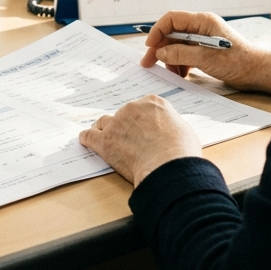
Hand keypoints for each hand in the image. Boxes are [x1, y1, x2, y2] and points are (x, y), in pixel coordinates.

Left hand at [79, 96, 200, 185]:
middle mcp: (132, 108)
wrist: (169, 166)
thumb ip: (169, 126)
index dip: (140, 121)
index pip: (141, 108)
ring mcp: (117, 123)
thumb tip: (166, 133)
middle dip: (125, 127)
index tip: (141, 130)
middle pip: (122, 115)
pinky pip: (89, 135)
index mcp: (153, 103)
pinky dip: (87, 139)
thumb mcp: (183, 130)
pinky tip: (87, 141)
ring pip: (104, 123)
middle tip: (129, 142)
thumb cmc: (181, 152)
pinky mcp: (105, 141)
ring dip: (105, 131)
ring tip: (108, 141)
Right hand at [143, 11, 270, 93]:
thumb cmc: (238, 62)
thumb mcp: (206, 58)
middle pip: (172, 33)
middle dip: (160, 48)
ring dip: (171, 59)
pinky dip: (181, 63)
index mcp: (203, 21)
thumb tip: (160, 52)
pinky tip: (182, 74)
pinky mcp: (206, 50)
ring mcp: (203, 38)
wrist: (257, 72)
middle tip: (149, 63)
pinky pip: (186, 53)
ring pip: (177, 45)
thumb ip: (181, 53)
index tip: (149, 47)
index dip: (157, 31)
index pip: (171, 19)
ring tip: (173, 73)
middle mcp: (202, 27)